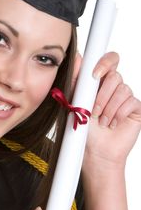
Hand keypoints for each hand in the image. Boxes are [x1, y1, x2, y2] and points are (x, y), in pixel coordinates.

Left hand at [78, 52, 140, 168]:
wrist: (94, 152)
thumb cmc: (83, 130)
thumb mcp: (75, 103)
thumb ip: (76, 80)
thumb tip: (77, 56)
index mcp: (99, 83)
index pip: (109, 61)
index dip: (104, 62)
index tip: (94, 75)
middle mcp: (114, 88)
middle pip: (115, 75)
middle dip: (101, 95)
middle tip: (93, 112)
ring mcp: (126, 98)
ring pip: (123, 89)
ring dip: (108, 108)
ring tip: (101, 122)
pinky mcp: (136, 109)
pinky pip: (131, 101)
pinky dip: (118, 114)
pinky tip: (112, 124)